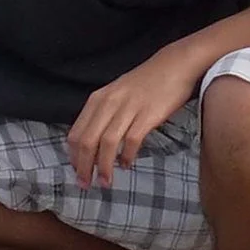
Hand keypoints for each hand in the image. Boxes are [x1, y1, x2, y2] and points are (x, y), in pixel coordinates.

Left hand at [67, 44, 201, 187]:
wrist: (175, 64)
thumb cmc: (146, 82)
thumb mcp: (116, 93)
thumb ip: (103, 114)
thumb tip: (93, 144)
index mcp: (98, 99)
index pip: (76, 133)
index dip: (73, 156)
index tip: (76, 172)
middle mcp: (109, 103)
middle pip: (87, 141)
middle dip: (84, 166)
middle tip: (86, 184)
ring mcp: (128, 108)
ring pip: (107, 143)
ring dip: (103, 167)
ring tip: (105, 182)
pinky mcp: (148, 115)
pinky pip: (131, 141)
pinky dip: (126, 156)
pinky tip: (127, 165)